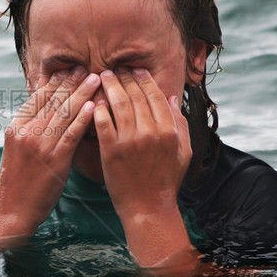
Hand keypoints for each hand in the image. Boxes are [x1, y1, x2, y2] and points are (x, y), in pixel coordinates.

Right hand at [0, 66, 99, 245]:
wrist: (12, 210)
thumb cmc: (18, 182)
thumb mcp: (17, 150)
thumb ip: (31, 130)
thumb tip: (49, 111)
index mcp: (16, 127)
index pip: (37, 98)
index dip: (54, 82)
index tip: (68, 70)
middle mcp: (26, 132)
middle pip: (52, 101)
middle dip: (71, 82)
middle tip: (85, 67)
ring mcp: (39, 146)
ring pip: (64, 113)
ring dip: (82, 94)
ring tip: (95, 79)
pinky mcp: (54, 160)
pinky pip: (71, 134)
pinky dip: (83, 119)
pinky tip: (94, 106)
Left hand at [94, 67, 198, 267]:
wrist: (148, 208)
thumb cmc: (166, 181)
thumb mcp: (183, 152)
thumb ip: (180, 123)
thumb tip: (172, 98)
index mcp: (169, 130)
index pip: (155, 95)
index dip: (144, 79)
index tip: (136, 69)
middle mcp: (151, 132)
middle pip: (136, 95)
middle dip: (124, 77)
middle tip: (114, 68)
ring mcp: (130, 141)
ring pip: (119, 104)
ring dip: (109, 87)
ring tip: (101, 76)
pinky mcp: (111, 151)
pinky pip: (102, 122)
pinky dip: (97, 109)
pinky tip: (92, 100)